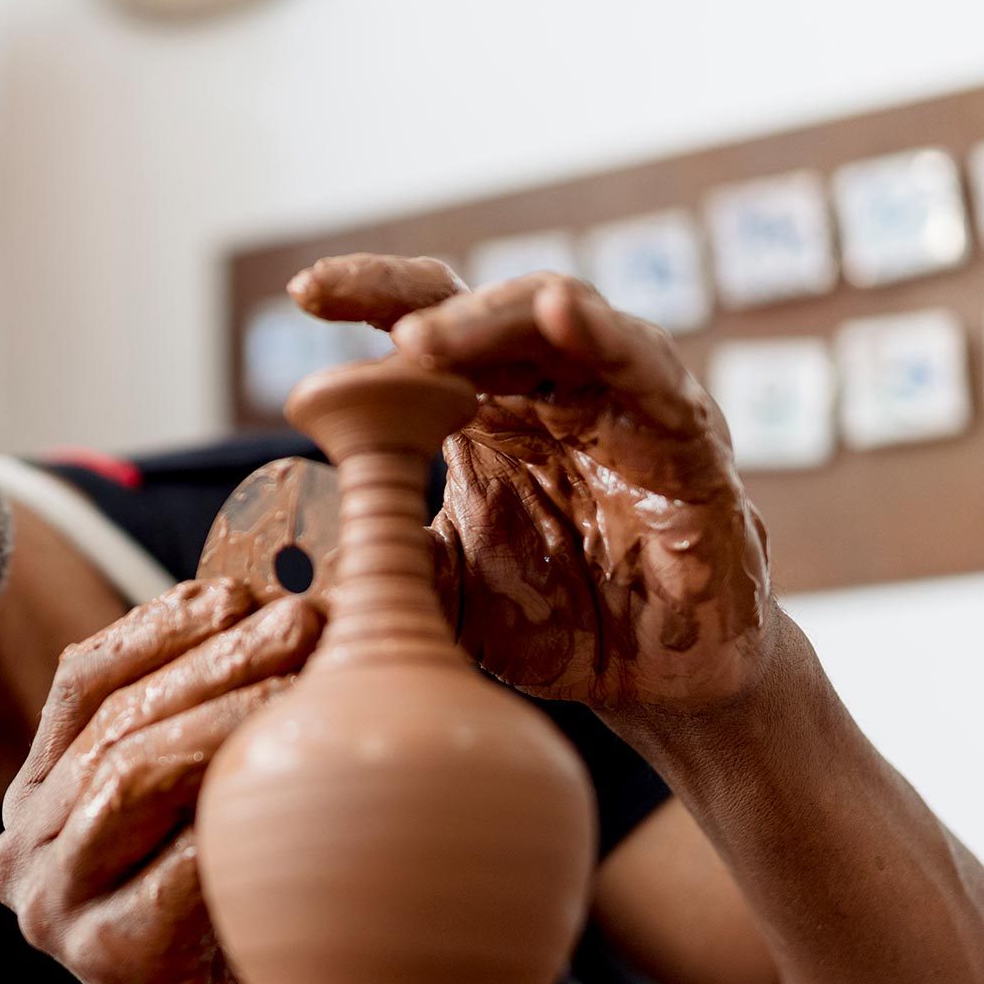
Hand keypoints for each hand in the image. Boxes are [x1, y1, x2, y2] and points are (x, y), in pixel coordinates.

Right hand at [0, 579, 321, 983]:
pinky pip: (175, 862)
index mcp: (34, 799)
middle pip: (115, 723)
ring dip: (226, 717)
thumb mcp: (203, 795)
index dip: (159, 625)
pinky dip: (238, 811)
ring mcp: (54, 911)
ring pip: (133, 777)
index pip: (81, 682)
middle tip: (304, 620)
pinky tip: (301, 776)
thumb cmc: (233, 902)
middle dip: (215, 660)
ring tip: (308, 681)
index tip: (242, 589)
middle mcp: (21, 854)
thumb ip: (203, 707)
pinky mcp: (107, 962)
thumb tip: (273, 587)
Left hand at [289, 255, 773, 711]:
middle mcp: (557, 389)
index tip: (303, 293)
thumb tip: (295, 527)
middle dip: (424, 311)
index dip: (370, 297)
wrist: (656, 689)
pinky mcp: (689, 440)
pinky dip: (610, 339)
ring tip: (423, 338)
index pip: (429, 328)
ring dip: (492, 319)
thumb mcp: (446, 590)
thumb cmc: (559, 625)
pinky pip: (652, 372)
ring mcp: (624, 403)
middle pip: (488, 311)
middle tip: (372, 334)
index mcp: (493, 411)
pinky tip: (567, 316)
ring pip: (563, 319)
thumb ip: (384, 548)